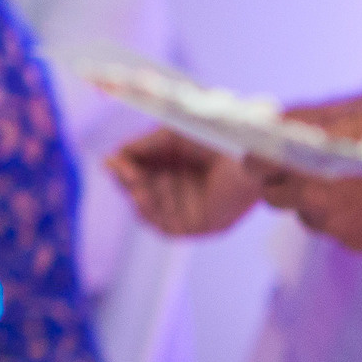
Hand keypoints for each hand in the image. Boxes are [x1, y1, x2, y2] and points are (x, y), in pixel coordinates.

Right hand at [106, 128, 261, 236]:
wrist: (252, 148)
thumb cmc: (218, 134)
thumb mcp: (170, 136)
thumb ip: (140, 147)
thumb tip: (110, 160)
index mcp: (179, 164)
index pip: (142, 172)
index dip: (125, 168)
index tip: (114, 161)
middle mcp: (185, 187)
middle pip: (142, 193)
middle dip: (127, 182)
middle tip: (122, 171)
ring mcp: (192, 207)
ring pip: (149, 212)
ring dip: (136, 197)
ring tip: (134, 182)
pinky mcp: (202, 224)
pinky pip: (166, 228)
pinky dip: (150, 214)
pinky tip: (143, 197)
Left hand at [243, 93, 361, 250]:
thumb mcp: (338, 117)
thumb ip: (296, 125)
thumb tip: (267, 128)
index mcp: (301, 164)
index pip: (255, 169)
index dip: (260, 163)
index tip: (266, 161)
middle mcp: (312, 198)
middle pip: (276, 199)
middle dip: (285, 186)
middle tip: (303, 173)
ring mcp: (335, 225)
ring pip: (307, 219)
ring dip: (316, 205)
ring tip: (343, 186)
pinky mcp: (357, 242)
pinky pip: (338, 233)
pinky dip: (345, 221)